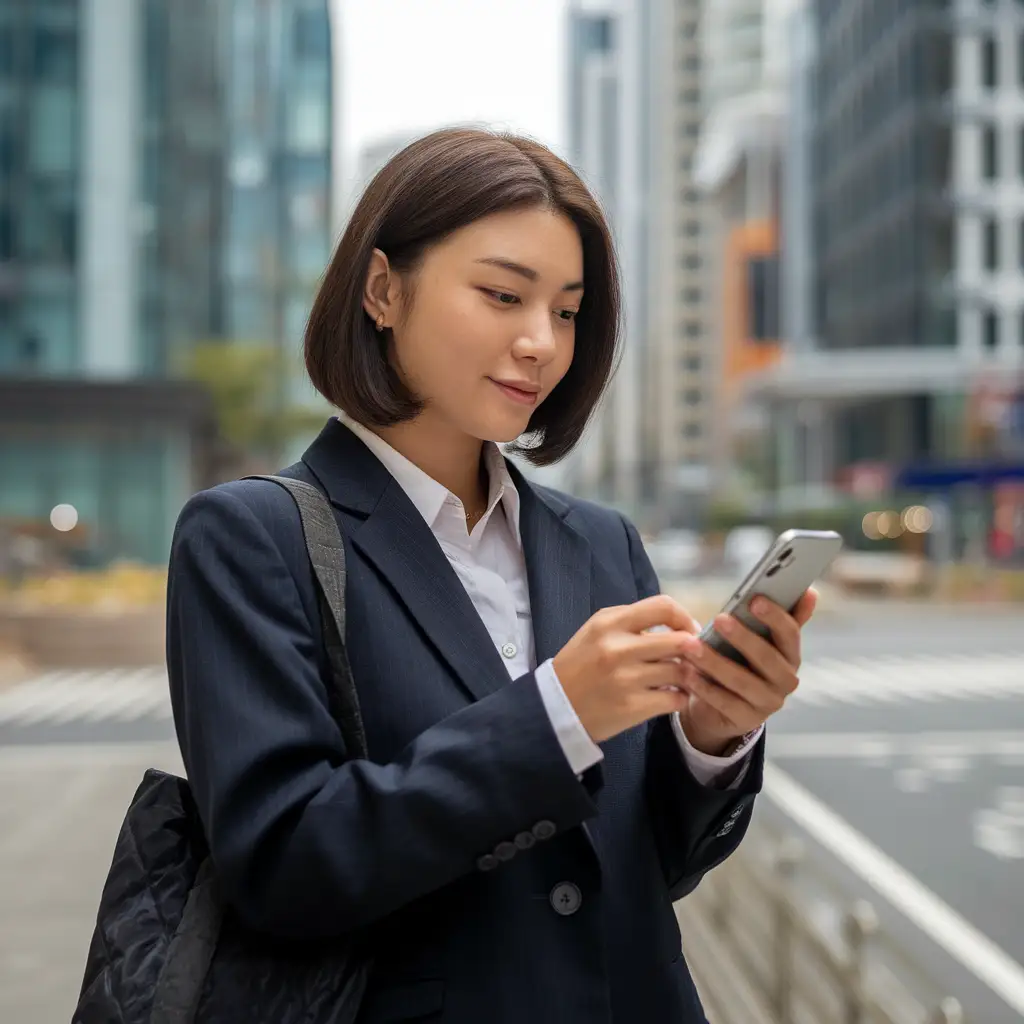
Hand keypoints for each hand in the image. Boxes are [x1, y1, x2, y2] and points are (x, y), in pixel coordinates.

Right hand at [553, 594, 704, 743]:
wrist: (555, 706)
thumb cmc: (581, 664)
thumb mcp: (597, 631)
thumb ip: (633, 623)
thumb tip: (680, 627)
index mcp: (610, 623)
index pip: (663, 606)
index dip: (685, 618)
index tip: (688, 631)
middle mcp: (618, 648)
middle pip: (680, 641)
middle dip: (693, 650)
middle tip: (692, 658)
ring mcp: (626, 679)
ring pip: (680, 671)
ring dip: (686, 676)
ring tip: (678, 678)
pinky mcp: (632, 707)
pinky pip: (675, 698)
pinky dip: (679, 697)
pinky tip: (670, 696)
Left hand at [676, 588, 818, 755]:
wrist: (726, 707)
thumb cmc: (743, 662)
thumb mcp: (762, 640)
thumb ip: (782, 617)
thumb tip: (810, 591)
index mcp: (791, 656)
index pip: (790, 634)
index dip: (775, 617)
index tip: (754, 599)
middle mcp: (786, 681)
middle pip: (766, 658)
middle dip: (742, 637)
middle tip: (719, 619)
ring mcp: (768, 703)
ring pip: (741, 681)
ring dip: (715, 662)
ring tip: (691, 646)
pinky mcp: (746, 720)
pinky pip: (724, 702)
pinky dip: (704, 687)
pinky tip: (687, 673)